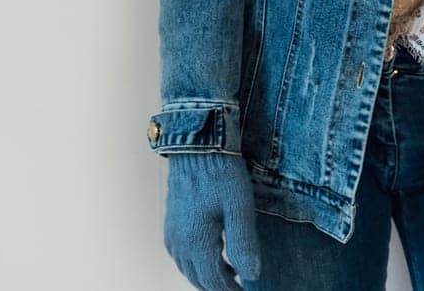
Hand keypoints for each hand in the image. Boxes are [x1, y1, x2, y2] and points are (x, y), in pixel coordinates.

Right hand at [164, 152, 262, 289]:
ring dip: (208, 277)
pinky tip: (211, 257)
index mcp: (196, 243)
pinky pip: (182, 255)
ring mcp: (173, 234)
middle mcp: (179, 243)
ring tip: (231, 276)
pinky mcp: (172, 224)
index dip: (232, 290)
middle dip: (219, 287)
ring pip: (189, 269)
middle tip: (240, 286)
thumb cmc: (220, 172)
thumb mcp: (239, 207)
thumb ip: (243, 244)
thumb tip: (251, 275)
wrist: (196, 146)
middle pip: (199, 279)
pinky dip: (197, 264)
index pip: (215, 281)